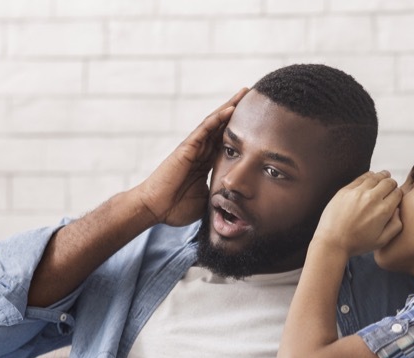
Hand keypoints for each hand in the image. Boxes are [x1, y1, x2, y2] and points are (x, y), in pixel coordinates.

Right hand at [133, 88, 247, 226]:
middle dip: (237, 112)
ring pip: (215, 123)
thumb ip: (220, 196)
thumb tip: (237, 203)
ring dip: (230, 107)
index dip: (241, 132)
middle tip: (253, 97)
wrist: (155, 209)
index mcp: (205, 164)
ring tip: (245, 93)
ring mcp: (193, 148)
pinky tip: (230, 109)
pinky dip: (217, 119)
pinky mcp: (186, 148)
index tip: (257, 123)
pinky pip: (204, 130)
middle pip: (222, 127)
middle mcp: (200, 152)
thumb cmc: (176, 208)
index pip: (227, 143)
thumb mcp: (206, 201)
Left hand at [312, 171, 403, 257]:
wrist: (332, 242)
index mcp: (383, 211)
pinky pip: (361, 178)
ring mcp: (358, 192)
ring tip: (384, 176)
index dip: (398, 194)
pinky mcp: (346, 190)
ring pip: (375, 177)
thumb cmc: (356, 244)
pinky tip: (370, 177)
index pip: (397, 193)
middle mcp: (372, 198)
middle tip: (390, 186)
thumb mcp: (381, 241)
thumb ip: (395, 226)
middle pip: (388, 182)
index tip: (395, 196)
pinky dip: (369, 176)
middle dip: (392, 184)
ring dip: (382, 176)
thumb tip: (398, 210)